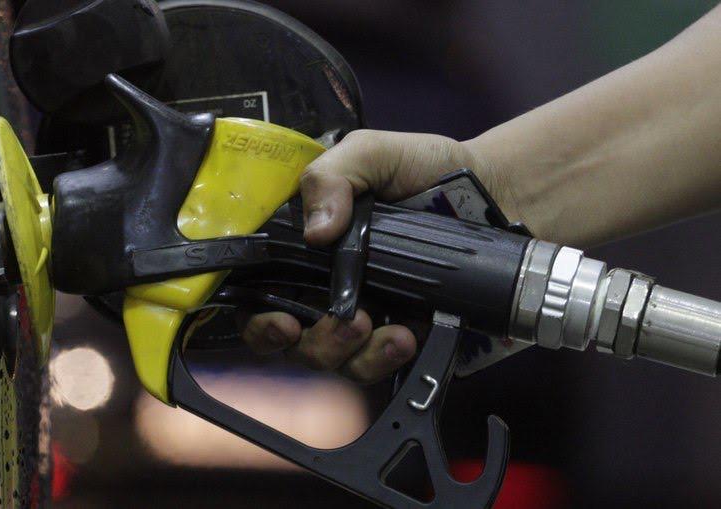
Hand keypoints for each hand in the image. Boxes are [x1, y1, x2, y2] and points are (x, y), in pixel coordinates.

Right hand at [241, 129, 505, 382]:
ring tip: (377, 326)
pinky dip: (383, 359)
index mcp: (306, 248)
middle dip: (307, 343)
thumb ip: (332, 176)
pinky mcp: (399, 335)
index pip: (259, 290)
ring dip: (346, 352)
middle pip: (289, 339)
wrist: (498, 194)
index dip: (256, 316)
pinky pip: (375, 366)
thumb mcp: (373, 153)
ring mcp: (363, 315)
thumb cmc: (428, 170)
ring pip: (330, 359)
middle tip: (344, 321)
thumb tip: (314, 232)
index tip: (280, 321)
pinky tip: (404, 335)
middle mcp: (325, 287)